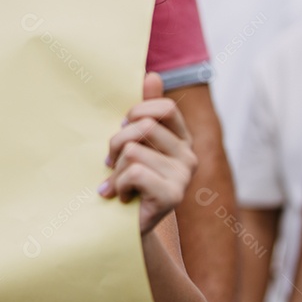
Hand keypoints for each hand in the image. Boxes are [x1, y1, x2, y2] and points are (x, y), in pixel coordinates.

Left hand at [100, 72, 196, 233]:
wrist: (124, 227)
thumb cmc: (127, 181)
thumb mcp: (132, 142)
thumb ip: (144, 111)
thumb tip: (152, 75)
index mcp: (182, 139)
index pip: (164, 107)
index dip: (137, 113)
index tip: (123, 129)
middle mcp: (189, 156)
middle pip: (143, 127)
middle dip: (116, 143)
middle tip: (111, 163)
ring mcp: (184, 176)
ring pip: (134, 150)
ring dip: (115, 170)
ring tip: (118, 185)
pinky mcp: (173, 195)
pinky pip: (135, 172)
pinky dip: (119, 185)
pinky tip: (122, 197)